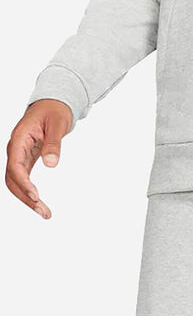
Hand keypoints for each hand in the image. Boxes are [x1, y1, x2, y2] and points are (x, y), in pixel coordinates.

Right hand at [5, 99, 72, 218]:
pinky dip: (29, 191)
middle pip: (12, 179)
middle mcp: (15, 149)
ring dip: (27, 198)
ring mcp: (19, 155)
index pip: (15, 166)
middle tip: (43, 211)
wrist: (53, 102)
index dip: (24, 183)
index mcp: (19, 138)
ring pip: (16, 182)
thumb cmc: (55, 110)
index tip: (36, 196)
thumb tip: (51, 164)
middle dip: (25, 197)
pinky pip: (23, 178)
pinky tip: (39, 203)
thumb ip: (53, 143)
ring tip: (44, 212)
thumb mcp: (58, 123)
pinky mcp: (26, 159)